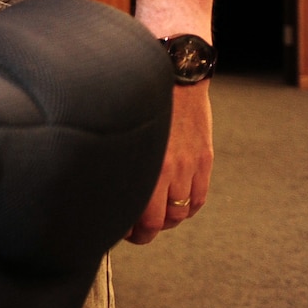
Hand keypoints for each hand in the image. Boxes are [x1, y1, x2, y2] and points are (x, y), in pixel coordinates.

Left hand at [127, 81, 212, 244]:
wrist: (174, 74)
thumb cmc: (137, 98)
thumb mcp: (119, 130)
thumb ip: (115, 159)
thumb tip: (103, 185)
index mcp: (140, 165)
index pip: (135, 216)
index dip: (125, 231)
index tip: (118, 230)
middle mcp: (165, 170)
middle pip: (157, 222)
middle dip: (143, 233)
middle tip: (134, 233)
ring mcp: (188, 167)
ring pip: (180, 213)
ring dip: (167, 221)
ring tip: (155, 218)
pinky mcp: (204, 160)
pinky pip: (199, 198)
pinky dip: (188, 208)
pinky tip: (177, 205)